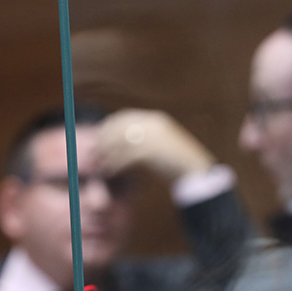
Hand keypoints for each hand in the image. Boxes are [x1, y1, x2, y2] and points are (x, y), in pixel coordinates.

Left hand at [97, 108, 215, 182]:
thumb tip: (121, 144)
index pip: (124, 117)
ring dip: (106, 156)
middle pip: (118, 128)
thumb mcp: (162, 146)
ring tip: (99, 167)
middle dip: (103, 142)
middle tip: (93, 155)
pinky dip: (114, 165)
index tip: (98, 140)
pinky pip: (124, 157)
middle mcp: (152, 124)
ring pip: (119, 144)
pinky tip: (109, 173)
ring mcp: (152, 136)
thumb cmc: (179, 164)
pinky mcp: (150, 151)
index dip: (108, 128)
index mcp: (155, 120)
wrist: (197, 173)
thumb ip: (144, 140)